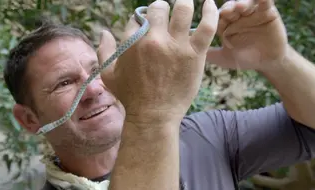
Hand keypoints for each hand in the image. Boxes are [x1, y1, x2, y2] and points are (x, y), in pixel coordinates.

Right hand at [97, 0, 217, 122]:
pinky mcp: (195, 53)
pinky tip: (209, 2)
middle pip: (159, 8)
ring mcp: (176, 45)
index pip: (137, 17)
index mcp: (132, 41)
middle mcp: (153, 39)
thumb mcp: (109, 75)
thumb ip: (104, 51)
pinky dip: (210, 11)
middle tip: (165, 14)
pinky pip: (206, 26)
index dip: (142, 20)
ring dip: (184, 2)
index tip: (147, 26)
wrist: (153, 115)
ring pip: (183, 10)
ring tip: (185, 3)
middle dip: (160, 8)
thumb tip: (104, 32)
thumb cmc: (131, 96)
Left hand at [207, 0, 287, 70]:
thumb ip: (210, 54)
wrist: (267, 64)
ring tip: (240, 7)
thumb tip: (192, 54)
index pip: (218, 17)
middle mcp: (237, 16)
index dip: (216, 17)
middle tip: (227, 12)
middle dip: (228, 8)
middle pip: (230, 7)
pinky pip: (265, 2)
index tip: (215, 20)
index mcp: (225, 24)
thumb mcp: (224, 58)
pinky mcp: (268, 12)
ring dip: (242, 3)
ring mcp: (252, 13)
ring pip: (246, 3)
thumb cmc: (244, 60)